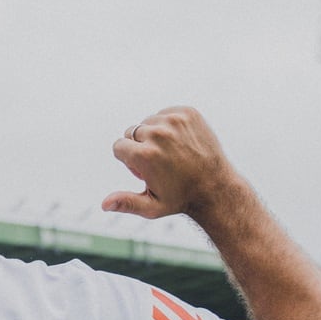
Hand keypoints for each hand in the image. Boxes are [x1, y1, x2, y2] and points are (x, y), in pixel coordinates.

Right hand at [104, 106, 241, 220]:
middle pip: (132, 132)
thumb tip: (104, 204)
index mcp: (145, 155)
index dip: (128, 160)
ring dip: (154, 135)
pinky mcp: (187, 113)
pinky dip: (168, 125)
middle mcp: (158, 134)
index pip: (118, 146)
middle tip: (160, 162)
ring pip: (148, 122)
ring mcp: (174, 121)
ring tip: (171, 152)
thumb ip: (126, 203)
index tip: (143, 169)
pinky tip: (179, 141)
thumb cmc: (181, 199)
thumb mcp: (151, 207)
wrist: (216, 186)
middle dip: (140, 146)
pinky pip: (165, 114)